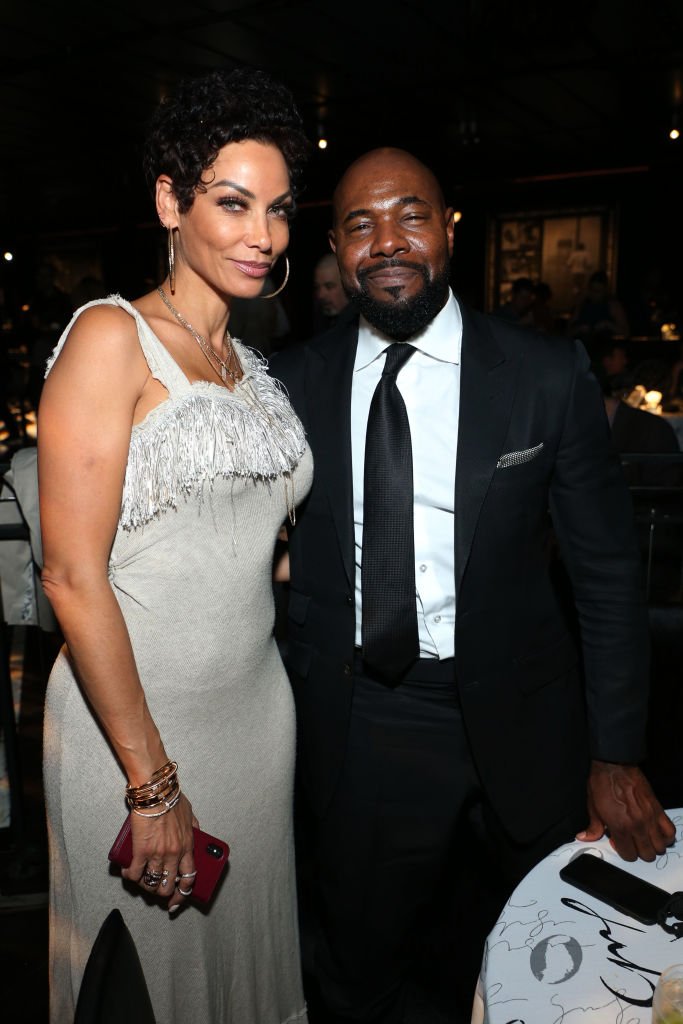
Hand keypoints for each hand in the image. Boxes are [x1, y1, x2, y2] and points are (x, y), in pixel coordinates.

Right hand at [122, 793, 197, 911]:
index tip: (176, 900)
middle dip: (161, 893)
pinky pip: (134, 874)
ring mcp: (158, 855)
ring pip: (151, 884)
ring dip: (145, 885)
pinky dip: (130, 877)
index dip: (182, 894)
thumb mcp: (190, 814)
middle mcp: (175, 854)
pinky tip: (127, 872)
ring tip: (140, 880)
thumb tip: (196, 835)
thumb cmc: (171, 798)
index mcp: (188, 846)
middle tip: (155, 891)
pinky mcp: (141, 851)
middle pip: (169, 886)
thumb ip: (194, 827)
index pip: (189, 878)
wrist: (156, 791)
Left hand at [576, 760, 675, 861]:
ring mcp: (650, 818)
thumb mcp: (592, 806)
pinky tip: (656, 832)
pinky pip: (670, 831)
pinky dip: (666, 836)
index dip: (622, 851)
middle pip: (647, 854)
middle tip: (631, 840)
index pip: (629, 855)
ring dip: (652, 845)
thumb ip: (593, 827)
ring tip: (643, 837)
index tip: (617, 841)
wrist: (614, 764)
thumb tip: (585, 837)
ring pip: (660, 846)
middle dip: (638, 851)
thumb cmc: (602, 783)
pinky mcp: (658, 809)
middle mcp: (637, 825)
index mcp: (619, 827)